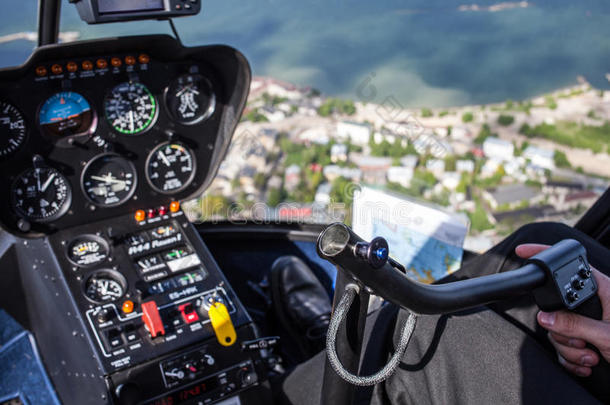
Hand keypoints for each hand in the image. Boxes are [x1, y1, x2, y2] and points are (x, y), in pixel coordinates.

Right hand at [515, 243, 609, 376]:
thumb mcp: (606, 334)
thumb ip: (575, 324)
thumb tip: (545, 317)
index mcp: (601, 290)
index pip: (569, 267)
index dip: (545, 257)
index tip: (523, 251)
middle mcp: (591, 302)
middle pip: (556, 306)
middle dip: (565, 332)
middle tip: (583, 341)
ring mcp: (585, 320)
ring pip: (557, 328)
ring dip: (570, 349)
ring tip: (591, 355)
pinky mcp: (583, 338)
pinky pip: (562, 345)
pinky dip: (572, 358)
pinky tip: (587, 362)